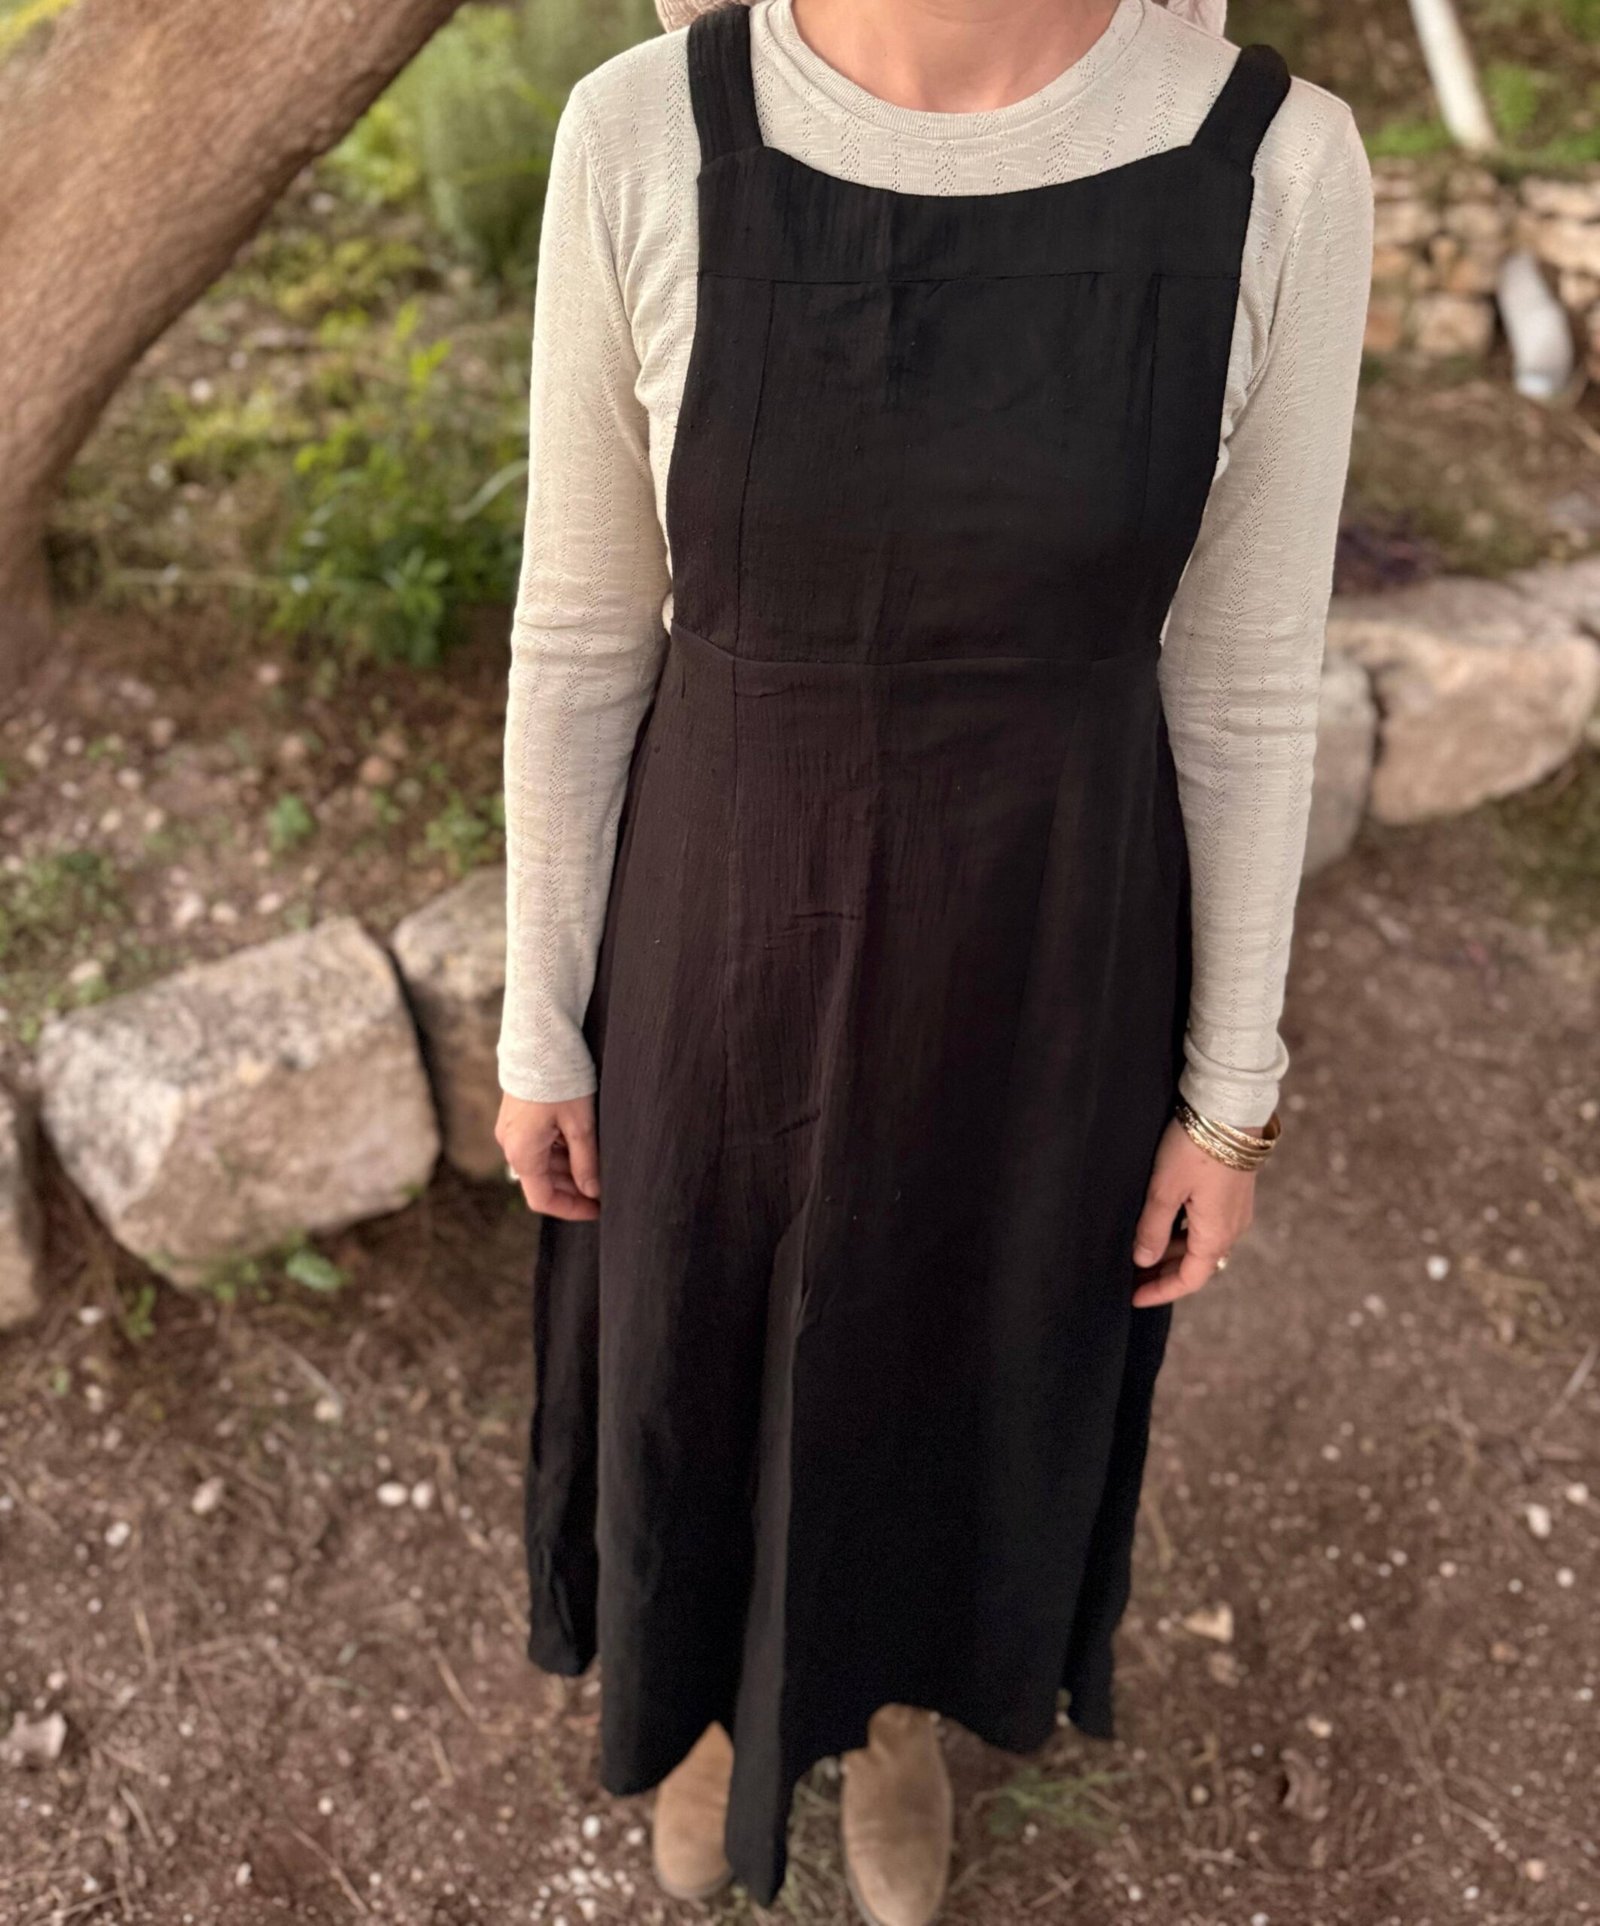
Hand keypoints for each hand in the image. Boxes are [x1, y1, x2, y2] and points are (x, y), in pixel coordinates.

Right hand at [496, 1091, 600, 1220]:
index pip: (543, 1199)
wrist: (540, 1039)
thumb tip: (592, 1191)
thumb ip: (586, 1162)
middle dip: (573, 1188)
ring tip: (598, 1164)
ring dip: (568, 1168)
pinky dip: (560, 1150)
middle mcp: (511, 1145)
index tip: (597, 1209)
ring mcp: (513, 1130)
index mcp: (522, 1152)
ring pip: (542, 1163)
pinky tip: (583, 1143)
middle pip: (542, 1181)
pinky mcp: (518, 1117)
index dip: (571, 1209)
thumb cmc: (560, 1080)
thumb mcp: (580, 1124)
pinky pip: (538, 1144)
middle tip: (604, 1188)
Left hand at [1129, 1114, 1261, 1307]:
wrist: (1230, 1107)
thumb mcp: (1165, 1189)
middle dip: (1164, 1273)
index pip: (1189, 1279)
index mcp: (1215, 1234)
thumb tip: (1143, 1261)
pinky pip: (1207, 1224)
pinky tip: (1162, 1225)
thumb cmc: (1195, 1147)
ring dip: (1173, 1252)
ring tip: (1140, 1253)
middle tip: (1130, 1278)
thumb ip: (1153, 1229)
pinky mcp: (1233, 1191)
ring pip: (1201, 1243)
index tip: (1133, 1298)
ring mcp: (1234, 1209)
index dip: (1160, 1291)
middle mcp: (1231, 1227)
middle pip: (1195, 1263)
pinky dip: (1184, 1233)